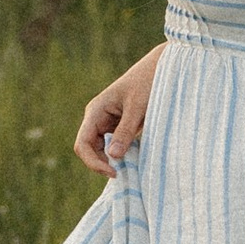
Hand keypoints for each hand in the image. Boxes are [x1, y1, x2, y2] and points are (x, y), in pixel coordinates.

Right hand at [76, 51, 159, 176]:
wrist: (161, 70)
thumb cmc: (147, 84)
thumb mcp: (138, 108)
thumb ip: (125, 131)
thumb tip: (113, 156)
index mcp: (96, 111)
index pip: (83, 143)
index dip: (93, 162)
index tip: (114, 172)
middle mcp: (97, 118)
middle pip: (89, 150)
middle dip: (102, 163)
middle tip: (123, 173)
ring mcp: (106, 123)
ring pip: (100, 150)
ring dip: (111, 160)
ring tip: (130, 166)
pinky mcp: (118, 126)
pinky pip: (112, 146)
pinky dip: (120, 155)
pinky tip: (133, 158)